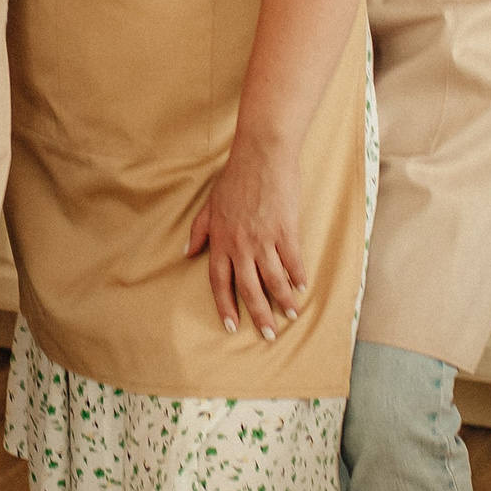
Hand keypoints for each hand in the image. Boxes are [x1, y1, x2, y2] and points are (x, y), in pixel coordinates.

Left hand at [184, 138, 307, 339]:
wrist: (262, 155)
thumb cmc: (235, 177)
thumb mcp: (210, 204)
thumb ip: (199, 230)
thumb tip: (188, 253)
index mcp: (221, 240)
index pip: (220, 282)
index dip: (225, 306)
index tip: (231, 325)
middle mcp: (241, 245)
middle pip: (249, 288)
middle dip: (258, 315)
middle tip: (268, 335)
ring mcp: (265, 239)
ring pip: (274, 280)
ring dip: (283, 300)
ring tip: (290, 315)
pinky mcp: (286, 230)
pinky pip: (293, 261)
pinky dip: (298, 276)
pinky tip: (302, 287)